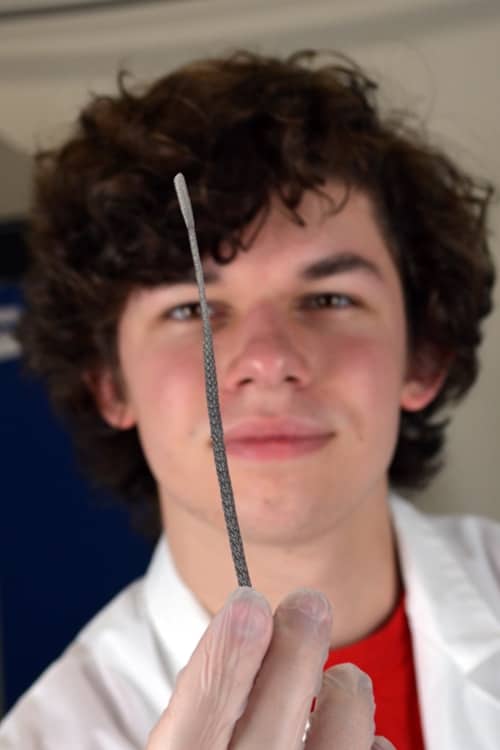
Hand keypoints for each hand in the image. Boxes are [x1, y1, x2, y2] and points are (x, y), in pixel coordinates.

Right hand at [147, 587, 394, 748]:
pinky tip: (351, 736)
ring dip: (345, 689)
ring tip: (340, 679)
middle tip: (309, 604)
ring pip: (341, 729)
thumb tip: (246, 623)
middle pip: (274, 717)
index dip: (227, 654)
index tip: (250, 601)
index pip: (199, 716)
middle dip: (295, 649)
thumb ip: (206, 705)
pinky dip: (368, 739)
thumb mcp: (190, 744)